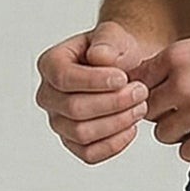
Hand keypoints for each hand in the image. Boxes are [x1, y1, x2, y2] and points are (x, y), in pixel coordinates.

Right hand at [35, 20, 154, 164]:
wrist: (126, 71)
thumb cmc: (115, 53)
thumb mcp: (113, 36)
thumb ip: (107, 41)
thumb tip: (99, 57)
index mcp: (50, 65)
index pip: (64, 78)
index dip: (95, 81)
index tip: (124, 78)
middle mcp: (48, 96)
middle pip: (74, 108)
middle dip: (113, 102)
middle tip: (141, 92)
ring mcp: (58, 122)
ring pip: (82, 133)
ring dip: (117, 122)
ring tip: (140, 107)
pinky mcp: (73, 143)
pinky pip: (89, 154)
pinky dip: (114, 144)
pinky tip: (131, 127)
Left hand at [136, 29, 189, 161]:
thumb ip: (177, 61)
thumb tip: (151, 77)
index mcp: (177, 57)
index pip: (139, 82)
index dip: (150, 91)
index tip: (162, 96)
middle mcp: (183, 83)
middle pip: (147, 111)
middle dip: (162, 114)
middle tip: (181, 113)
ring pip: (163, 134)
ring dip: (177, 133)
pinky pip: (186, 153)